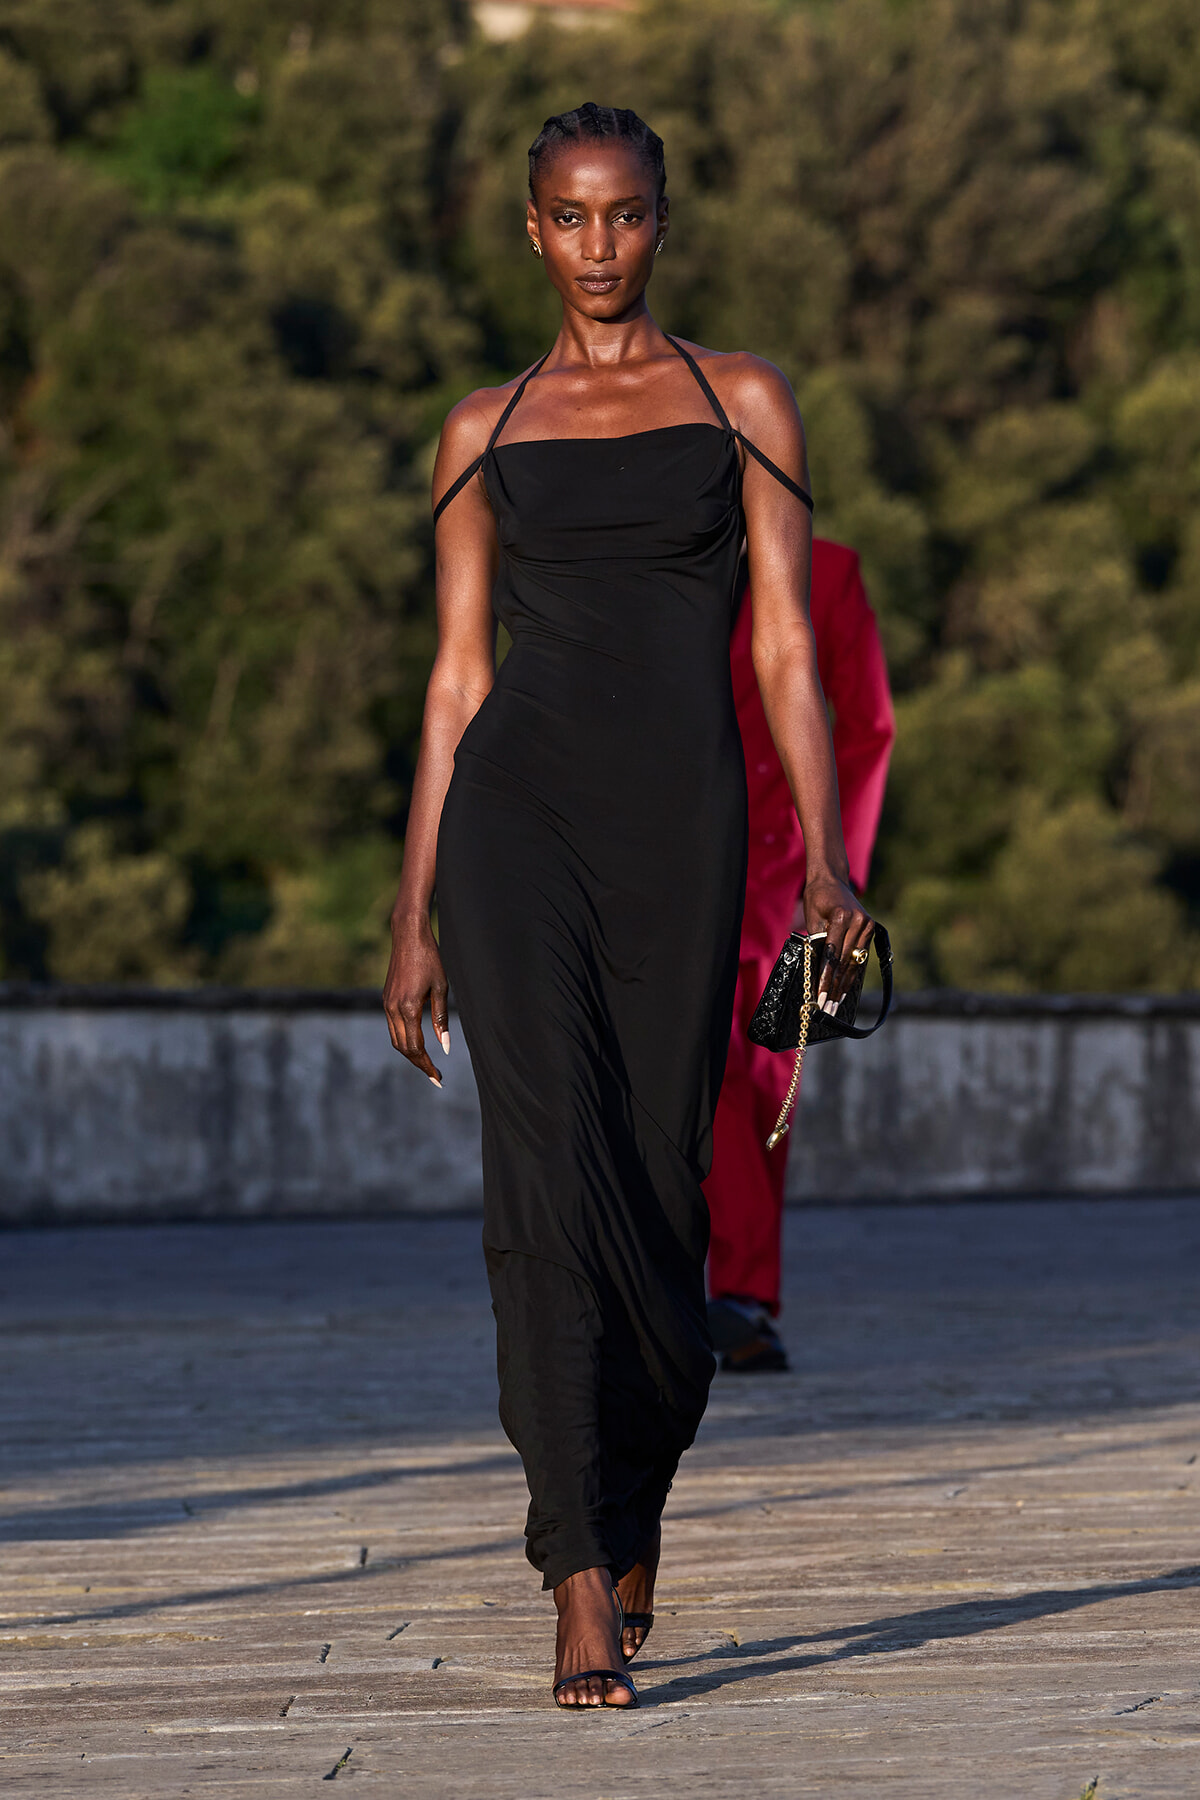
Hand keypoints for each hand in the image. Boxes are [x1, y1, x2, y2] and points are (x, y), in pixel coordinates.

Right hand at [382, 913, 449, 1085]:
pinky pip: (393, 1027)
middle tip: (436, 1075)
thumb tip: (445, 1048)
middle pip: (403, 1048)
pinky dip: (404, 1039)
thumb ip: (442, 1019)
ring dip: (410, 1053)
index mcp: (408, 1008)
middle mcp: (392, 1009)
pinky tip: (417, 1043)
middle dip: (419, 1063)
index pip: (415, 1047)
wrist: (408, 935)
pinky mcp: (386, 999)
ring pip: (395, 1039)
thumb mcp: (441, 988)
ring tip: (427, 1063)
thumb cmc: (430, 959)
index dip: (427, 1065)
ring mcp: (386, 1004)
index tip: (438, 1078)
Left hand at [800, 870, 873, 1010]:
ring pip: (855, 962)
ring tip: (835, 1003)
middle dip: (834, 986)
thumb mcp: (812, 920)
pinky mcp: (871, 928)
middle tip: (826, 1007)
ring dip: (844, 984)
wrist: (832, 880)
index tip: (819, 996)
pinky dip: (852, 972)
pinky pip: (861, 955)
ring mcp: (867, 924)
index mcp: (841, 916)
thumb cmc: (817, 899)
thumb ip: (818, 945)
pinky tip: (845, 988)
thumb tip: (819, 973)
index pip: (832, 955)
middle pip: (845, 961)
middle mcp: (858, 921)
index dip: (826, 978)